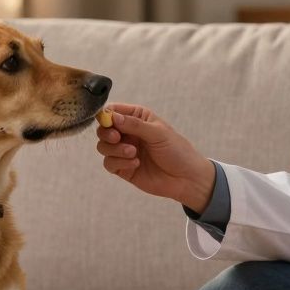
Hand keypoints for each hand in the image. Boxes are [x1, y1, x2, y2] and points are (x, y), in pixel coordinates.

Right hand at [94, 103, 215, 211]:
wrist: (186, 178)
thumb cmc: (177, 150)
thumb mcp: (158, 133)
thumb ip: (134, 125)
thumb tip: (112, 117)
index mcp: (137, 118)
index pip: (113, 111)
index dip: (107, 116)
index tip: (108, 121)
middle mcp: (128, 133)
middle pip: (103, 129)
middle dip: (107, 133)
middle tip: (117, 138)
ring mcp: (124, 151)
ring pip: (103, 147)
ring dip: (115, 150)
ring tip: (133, 153)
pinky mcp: (123, 168)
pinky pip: (109, 163)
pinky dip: (119, 163)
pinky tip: (135, 164)